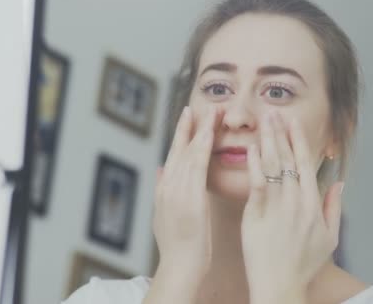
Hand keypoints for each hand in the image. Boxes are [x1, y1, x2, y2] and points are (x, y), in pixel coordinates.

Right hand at [149, 106, 221, 295]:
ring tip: (212, 111)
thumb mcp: (163, 215)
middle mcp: (168, 185)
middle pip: (179, 148)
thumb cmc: (178, 247)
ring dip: (201, 129)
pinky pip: (198, 164)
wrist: (179, 266)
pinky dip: (203, 145)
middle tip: (197, 106)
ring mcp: (177, 189)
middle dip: (189, 126)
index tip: (187, 117)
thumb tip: (160, 171)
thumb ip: (162, 190)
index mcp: (164, 189)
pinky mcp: (189, 195)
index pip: (173, 155)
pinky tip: (210, 131)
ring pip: (189, 151)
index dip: (180, 135)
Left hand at [241, 111, 343, 303]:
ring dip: (267, 140)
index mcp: (312, 203)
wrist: (280, 285)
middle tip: (273, 111)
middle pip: (288, 158)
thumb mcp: (329, 238)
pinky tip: (251, 148)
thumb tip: (338, 184)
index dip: (298, 139)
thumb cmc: (302, 265)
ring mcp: (277, 206)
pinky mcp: (257, 214)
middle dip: (280, 132)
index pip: (306, 163)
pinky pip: (256, 183)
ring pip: (272, 166)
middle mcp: (296, 200)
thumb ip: (334, 208)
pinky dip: (254, 164)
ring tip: (262, 120)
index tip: (293, 121)